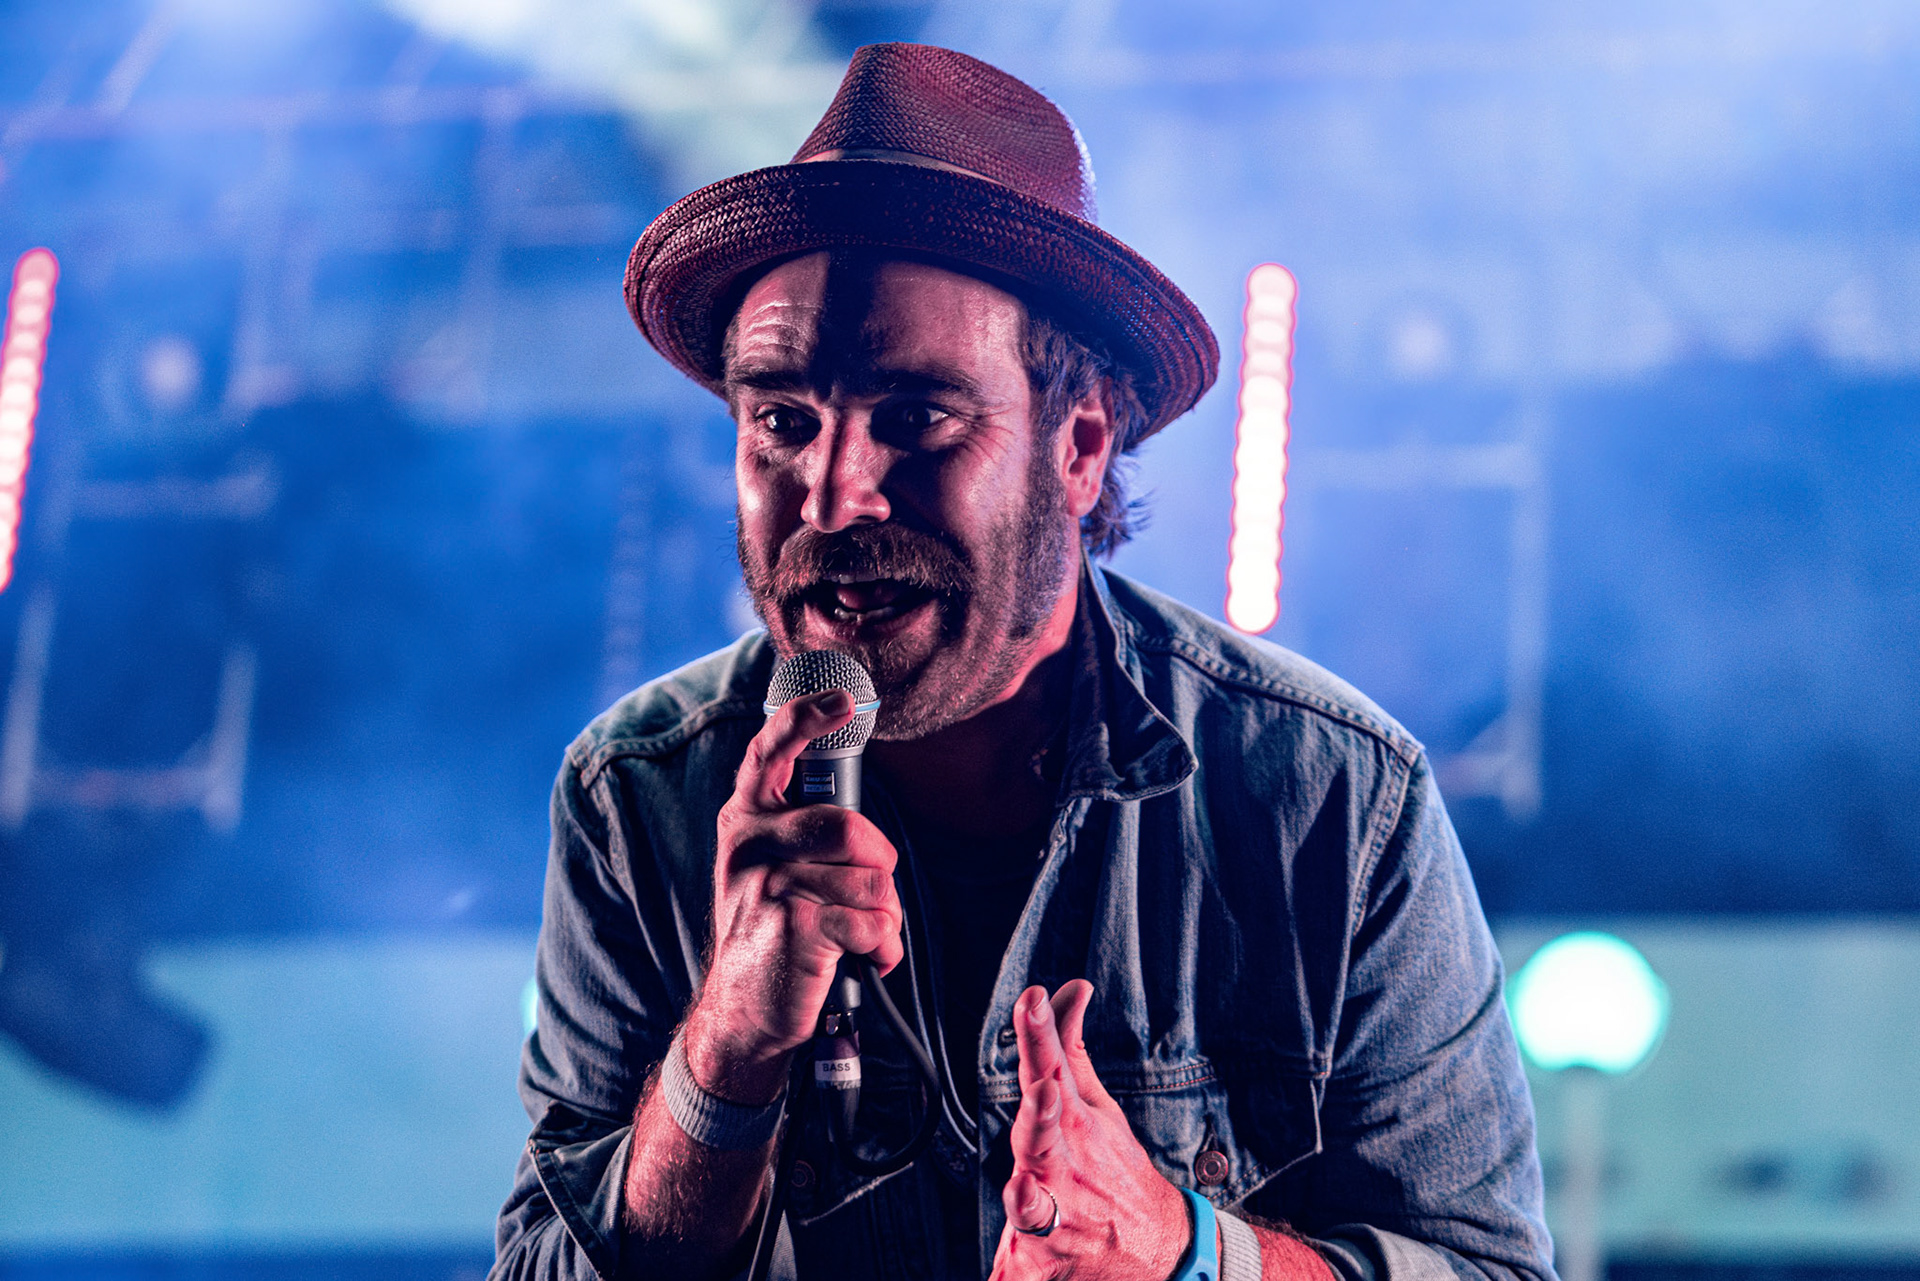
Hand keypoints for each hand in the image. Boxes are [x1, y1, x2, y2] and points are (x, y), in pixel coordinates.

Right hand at [683, 690, 904, 1102]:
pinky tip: (861, 959)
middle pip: (849, 828)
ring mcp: (767, 885)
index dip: (808, 718)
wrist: (745, 1010)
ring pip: (871, 882)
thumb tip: (862, 806)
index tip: (845, 699)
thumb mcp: (771, 865)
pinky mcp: (792, 928)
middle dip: (879, 864)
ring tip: (856, 934)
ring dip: (883, 916)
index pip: (771, 750)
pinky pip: (871, 922)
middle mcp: (749, 843)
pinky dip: (882, 947)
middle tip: (868, 891)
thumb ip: (806, 826)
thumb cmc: (774, 928)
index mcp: (745, 817)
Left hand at [990, 982, 1194, 1280]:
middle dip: (1043, 1116)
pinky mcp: (1045, 1262)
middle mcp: (1063, 1168)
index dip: (1039, 1034)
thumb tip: (1069, 988)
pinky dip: (1012, 1274)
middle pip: (1042, 1136)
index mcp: (1070, 1124)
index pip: (1049, 1068)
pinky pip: (1018, 1272)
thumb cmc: (1113, 1169)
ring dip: (1029, 1200)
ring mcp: (1057, 1218)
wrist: (1156, 1247)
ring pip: (1034, 1209)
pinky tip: (1000, 1277)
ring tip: (1022, 1189)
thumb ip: (1067, 1046)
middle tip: (1046, 1092)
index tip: (1033, 1000)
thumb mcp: (1093, 1104)